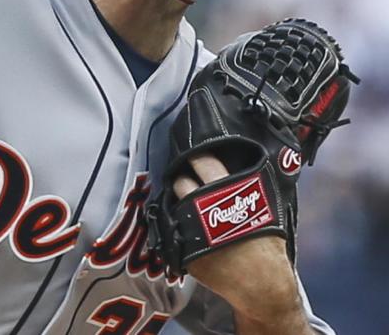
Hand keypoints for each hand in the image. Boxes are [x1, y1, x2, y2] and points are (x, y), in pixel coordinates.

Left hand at [174, 154, 308, 331]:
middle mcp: (203, 207)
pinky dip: (181, 228)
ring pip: (174, 205)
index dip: (196, 156)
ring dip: (180, 203)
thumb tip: (228, 162)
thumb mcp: (261, 207)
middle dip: (183, 179)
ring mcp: (191, 230)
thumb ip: (242, 184)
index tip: (193, 155)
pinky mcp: (184, 252)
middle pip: (181, 181)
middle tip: (189, 182)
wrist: (263, 285)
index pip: (202, 160)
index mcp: (225, 192)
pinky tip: (191, 230)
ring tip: (189, 206)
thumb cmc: (266, 245)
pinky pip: (176, 232)